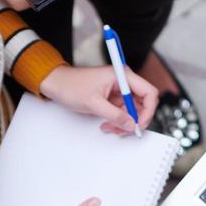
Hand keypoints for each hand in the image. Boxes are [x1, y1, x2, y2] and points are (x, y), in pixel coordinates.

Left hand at [38, 65, 158, 133]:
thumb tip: (131, 124)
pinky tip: (107, 125)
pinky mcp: (113, 98)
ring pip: (133, 111)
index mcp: (122, 76)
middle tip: (124, 130)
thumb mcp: (93, 103)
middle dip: (135, 120)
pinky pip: (123, 113)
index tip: (139, 124)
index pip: (148, 92)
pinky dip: (118, 122)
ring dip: (124, 123)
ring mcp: (119, 91)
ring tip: (109, 127)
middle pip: (143, 104)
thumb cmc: (71, 85)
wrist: (56, 84)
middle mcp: (124, 82)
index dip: (148, 110)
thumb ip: (114, 115)